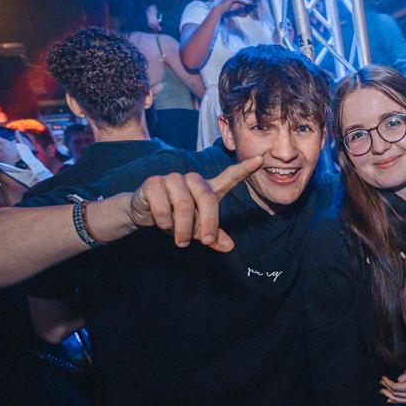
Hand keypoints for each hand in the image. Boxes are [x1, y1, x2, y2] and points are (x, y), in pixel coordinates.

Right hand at [127, 156, 262, 249]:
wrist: (144, 213)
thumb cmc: (176, 219)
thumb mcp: (197, 229)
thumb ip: (213, 235)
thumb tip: (229, 246)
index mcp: (207, 189)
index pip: (229, 177)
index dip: (245, 169)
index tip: (261, 159)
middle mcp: (192, 180)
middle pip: (207, 198)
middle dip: (207, 224)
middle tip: (205, 242)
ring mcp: (173, 178)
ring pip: (184, 206)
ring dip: (182, 229)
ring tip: (179, 238)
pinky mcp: (154, 182)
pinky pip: (163, 208)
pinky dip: (165, 223)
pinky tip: (161, 224)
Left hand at [380, 364, 405, 404]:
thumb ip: (404, 375)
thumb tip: (397, 381)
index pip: (395, 387)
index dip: (387, 383)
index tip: (383, 378)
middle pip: (395, 395)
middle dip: (386, 389)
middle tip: (381, 384)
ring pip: (399, 401)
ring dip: (389, 396)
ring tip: (382, 392)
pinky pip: (404, 403)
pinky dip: (396, 402)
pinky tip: (390, 399)